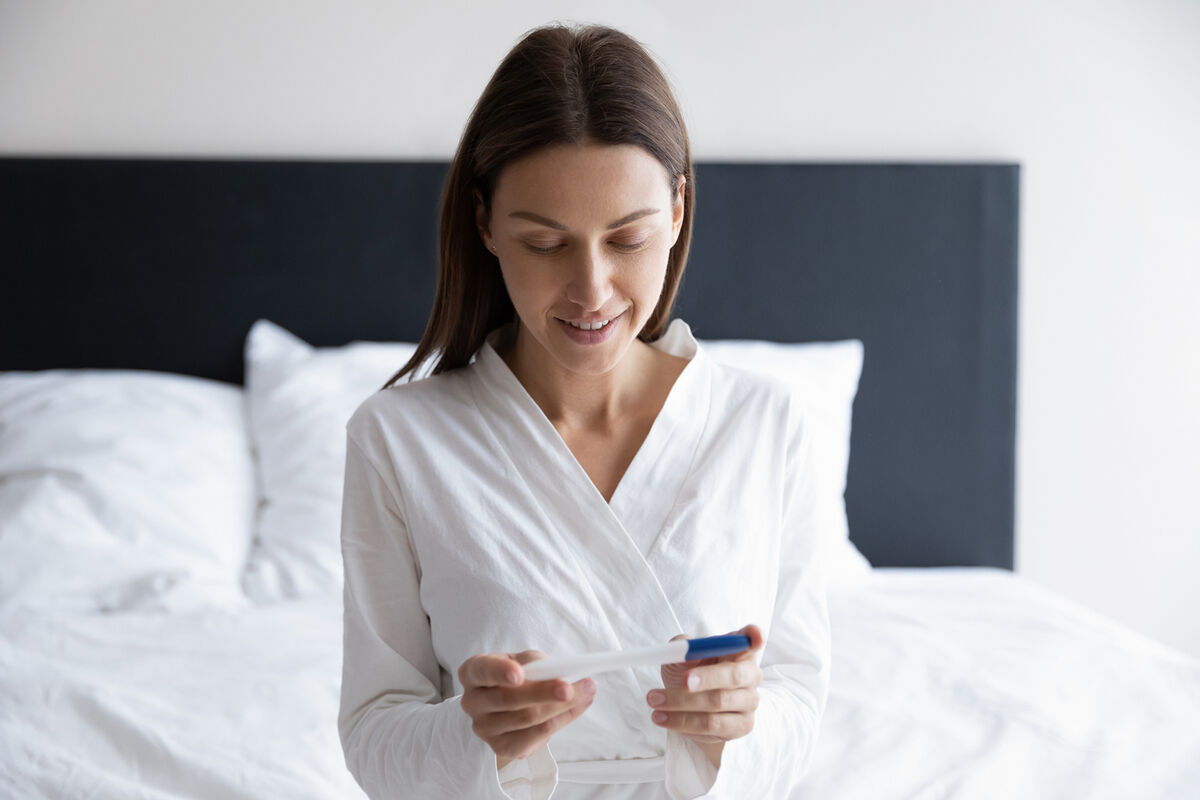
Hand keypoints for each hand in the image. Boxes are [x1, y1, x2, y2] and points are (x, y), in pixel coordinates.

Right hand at [459, 650, 596, 770]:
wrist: (510, 705)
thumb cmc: (518, 676)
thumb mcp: (524, 661)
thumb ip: (539, 665)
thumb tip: (566, 674)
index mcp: (474, 673)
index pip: (483, 671)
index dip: (500, 672)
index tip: (519, 674)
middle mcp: (473, 702)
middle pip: (509, 699)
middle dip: (543, 693)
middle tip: (570, 687)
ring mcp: (484, 728)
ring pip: (527, 719)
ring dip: (561, 706)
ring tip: (586, 692)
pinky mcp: (501, 747)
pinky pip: (535, 737)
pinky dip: (560, 721)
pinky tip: (575, 708)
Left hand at [648, 624, 764, 765]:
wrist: (689, 709)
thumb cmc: (689, 673)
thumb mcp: (681, 656)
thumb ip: (684, 648)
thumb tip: (687, 652)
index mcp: (739, 650)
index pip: (753, 638)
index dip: (755, 636)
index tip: (754, 635)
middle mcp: (750, 675)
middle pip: (735, 675)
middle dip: (707, 677)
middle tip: (683, 681)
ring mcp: (749, 702)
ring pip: (718, 703)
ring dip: (682, 703)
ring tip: (654, 701)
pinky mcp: (741, 726)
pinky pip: (712, 726)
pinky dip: (684, 722)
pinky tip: (664, 718)